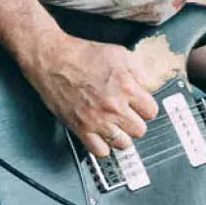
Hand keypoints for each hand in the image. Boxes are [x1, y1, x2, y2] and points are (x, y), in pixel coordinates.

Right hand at [22, 33, 164, 158]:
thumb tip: (148, 85)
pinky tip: (103, 136)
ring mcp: (98, 120)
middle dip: (136, 121)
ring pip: (123, 144)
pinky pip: (100, 151)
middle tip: (129, 116)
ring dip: (122, 136)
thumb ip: (139, 71)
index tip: (141, 106)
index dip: (146, 108)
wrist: (53, 60)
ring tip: (117, 127)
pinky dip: (104, 146)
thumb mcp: (120, 53)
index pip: (152, 112)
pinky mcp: (81, 128)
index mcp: (127, 87)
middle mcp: (114, 107)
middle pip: (140, 130)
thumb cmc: (82, 55)